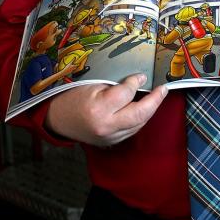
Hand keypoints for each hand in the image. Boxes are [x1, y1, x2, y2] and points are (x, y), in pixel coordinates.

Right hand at [44, 73, 166, 146]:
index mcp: (99, 108)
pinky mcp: (110, 143)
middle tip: (163, 89)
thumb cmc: (72, 97)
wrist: (56, 119)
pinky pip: (131, 131)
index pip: (126, 93)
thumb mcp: (91, 84)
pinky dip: (139, 119)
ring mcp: (109, 138)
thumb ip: (116, 84)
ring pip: (139, 124)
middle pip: (139, 114)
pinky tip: (143, 109)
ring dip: (149, 110)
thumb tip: (140, 80)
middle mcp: (106, 126)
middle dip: (155, 100)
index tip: (142, 76)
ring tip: (156, 97)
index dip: (136, 82)